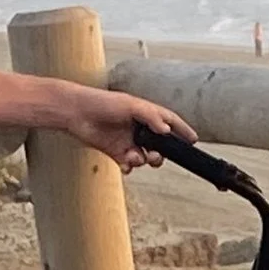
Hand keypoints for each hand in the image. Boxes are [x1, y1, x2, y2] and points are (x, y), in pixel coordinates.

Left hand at [63, 88, 196, 174]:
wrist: (75, 113)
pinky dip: (130, 167)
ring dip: (142, 160)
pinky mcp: (116, 152)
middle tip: (155, 157)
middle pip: (160, 145)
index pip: (169, 122)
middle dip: (161, 154)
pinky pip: (130, 165)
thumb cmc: (101, 102)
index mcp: (145, 113)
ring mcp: (128, 140)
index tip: (193, 140)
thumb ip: (151, 117)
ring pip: (145, 157)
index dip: (182, 130)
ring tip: (133, 157)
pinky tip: (125, 162)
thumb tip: (166, 130)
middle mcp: (138, 128)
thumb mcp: (130, 105)